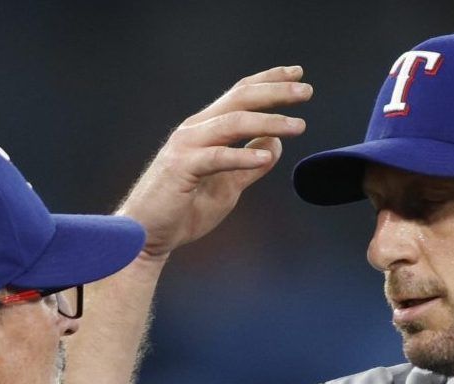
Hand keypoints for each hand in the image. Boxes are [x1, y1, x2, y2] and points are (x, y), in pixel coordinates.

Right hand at [120, 65, 312, 257]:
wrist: (146, 236)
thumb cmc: (184, 211)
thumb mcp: (228, 186)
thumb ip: (249, 165)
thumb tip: (274, 143)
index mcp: (205, 129)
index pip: (240, 95)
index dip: (269, 82)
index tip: (298, 76)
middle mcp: (195, 130)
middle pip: (240, 99)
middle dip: (275, 93)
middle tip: (306, 91)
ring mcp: (186, 147)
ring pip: (232, 123)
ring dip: (268, 122)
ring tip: (297, 126)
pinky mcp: (181, 169)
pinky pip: (217, 158)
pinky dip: (243, 156)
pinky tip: (267, 158)